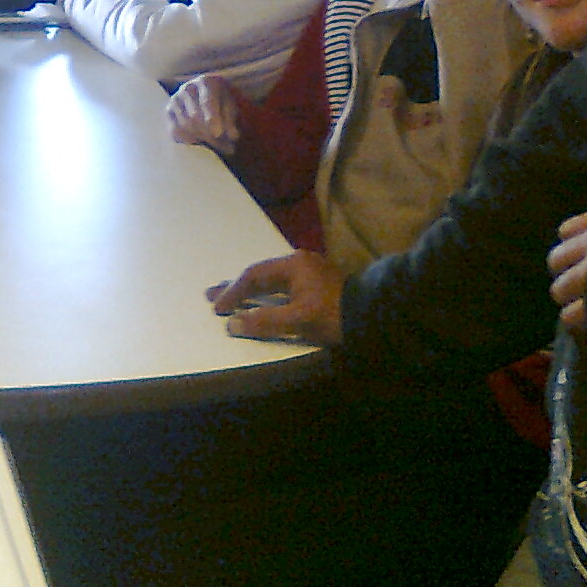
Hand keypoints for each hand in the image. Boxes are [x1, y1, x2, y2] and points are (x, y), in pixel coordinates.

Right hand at [168, 75, 240, 153]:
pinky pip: (175, 130)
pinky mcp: (169, 112)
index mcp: (206, 82)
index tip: (218, 133)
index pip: (206, 102)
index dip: (213, 118)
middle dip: (208, 133)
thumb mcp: (232, 110)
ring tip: (213, 141)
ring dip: (200, 137)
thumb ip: (232, 122)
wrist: (211, 103)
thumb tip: (233, 136)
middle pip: (194, 116)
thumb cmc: (224, 105)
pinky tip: (198, 139)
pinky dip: (187, 138)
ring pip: (184, 124)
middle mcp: (188, 88)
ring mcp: (176, 99)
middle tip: (221, 144)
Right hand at [206, 252, 345, 344]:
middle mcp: (300, 263)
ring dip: (251, 292)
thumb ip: (265, 320)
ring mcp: (310, 273)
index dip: (233, 292)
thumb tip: (233, 323)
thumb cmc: (335, 316)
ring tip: (230, 300)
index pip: (254, 276)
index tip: (218, 308)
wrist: (375, 317)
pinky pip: (283, 287)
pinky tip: (260, 302)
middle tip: (211, 296)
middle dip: (236, 287)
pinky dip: (266, 296)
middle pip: (261, 275)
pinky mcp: (318, 286)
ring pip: (272, 282)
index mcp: (293, 264)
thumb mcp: (299, 320)